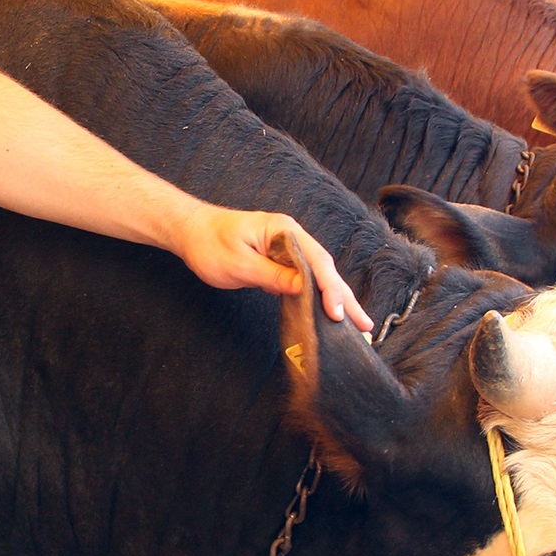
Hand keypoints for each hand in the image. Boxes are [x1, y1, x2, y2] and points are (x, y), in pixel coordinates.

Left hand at [175, 208, 370, 330]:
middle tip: (364, 324)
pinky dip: (318, 298)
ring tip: (358, 324)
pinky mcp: (281, 262)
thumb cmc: (210, 243)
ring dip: (337, 300)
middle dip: (344, 298)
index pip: (316, 261)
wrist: (192, 232)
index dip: (329, 289)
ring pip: (319, 276)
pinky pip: (306, 281)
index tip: (336, 313)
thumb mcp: (239, 264)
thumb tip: (304, 289)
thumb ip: (273, 276)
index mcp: (284, 231)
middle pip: (325, 269)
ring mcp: (287, 250)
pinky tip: (329, 314)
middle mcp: (291, 238)